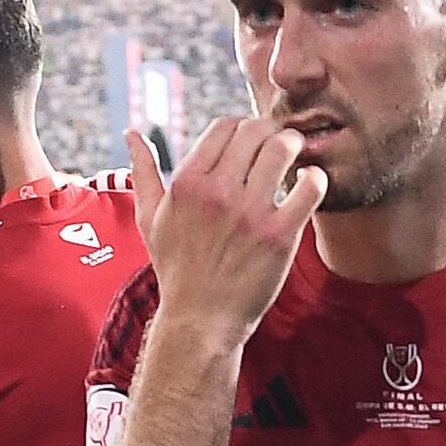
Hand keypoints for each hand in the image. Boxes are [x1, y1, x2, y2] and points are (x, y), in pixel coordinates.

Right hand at [142, 110, 320, 337]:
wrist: (200, 321)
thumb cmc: (176, 269)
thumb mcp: (150, 219)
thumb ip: (143, 171)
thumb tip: (132, 134)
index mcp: (187, 182)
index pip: (225, 125)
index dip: (242, 128)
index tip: (250, 144)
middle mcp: (217, 192)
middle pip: (256, 130)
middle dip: (271, 133)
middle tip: (278, 148)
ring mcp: (249, 213)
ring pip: (282, 149)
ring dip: (293, 148)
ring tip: (294, 161)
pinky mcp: (279, 235)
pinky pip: (309, 187)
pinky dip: (314, 179)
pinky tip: (307, 185)